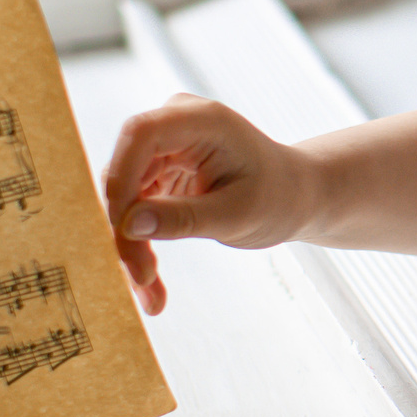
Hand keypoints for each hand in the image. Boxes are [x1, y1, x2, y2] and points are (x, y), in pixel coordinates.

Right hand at [102, 94, 315, 314]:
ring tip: (151, 295)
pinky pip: (134, 209)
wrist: (294, 196)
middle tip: (143, 279)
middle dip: (127, 230)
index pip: (142, 134)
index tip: (122, 228)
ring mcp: (164, 148)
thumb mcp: (237, 215)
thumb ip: (183, 218)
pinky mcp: (158, 172)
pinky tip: (151, 286)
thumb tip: (128, 224)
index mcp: (203, 120)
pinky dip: (140, 246)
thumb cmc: (278, 197)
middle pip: (126, 173)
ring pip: (124, 198)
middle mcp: (176, 126)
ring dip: (131, 247)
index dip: (122, 177)